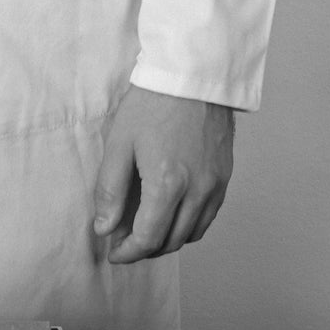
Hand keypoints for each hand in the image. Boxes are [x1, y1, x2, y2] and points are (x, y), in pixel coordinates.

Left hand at [93, 85, 233, 263]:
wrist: (191, 76)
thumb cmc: (151, 105)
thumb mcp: (119, 145)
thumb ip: (110, 190)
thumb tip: (104, 228)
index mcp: (167, 184)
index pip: (148, 238)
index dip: (128, 252)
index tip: (113, 252)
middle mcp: (197, 191)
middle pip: (171, 241)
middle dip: (145, 250)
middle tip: (124, 243)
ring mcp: (216, 185)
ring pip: (193, 233)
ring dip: (167, 240)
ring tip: (144, 231)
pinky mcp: (225, 176)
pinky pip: (208, 216)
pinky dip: (188, 225)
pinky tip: (170, 214)